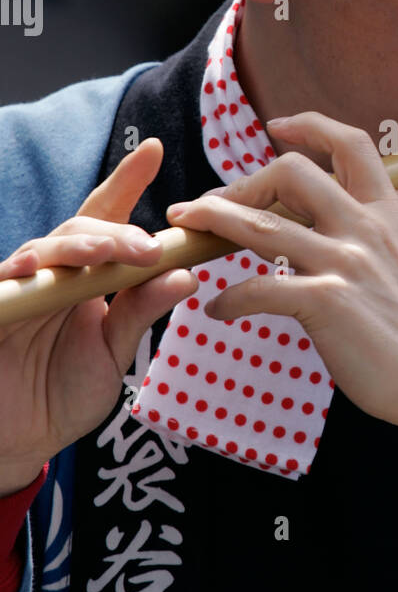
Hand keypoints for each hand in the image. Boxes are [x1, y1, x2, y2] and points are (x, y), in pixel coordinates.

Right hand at [0, 139, 197, 495]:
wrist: (17, 443)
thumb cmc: (62, 396)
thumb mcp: (112, 353)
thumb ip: (140, 313)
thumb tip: (185, 273)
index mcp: (86, 276)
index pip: (106, 220)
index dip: (126, 182)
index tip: (152, 149)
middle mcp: (52, 273)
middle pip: (81, 229)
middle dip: (116, 232)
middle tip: (149, 248)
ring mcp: (20, 288)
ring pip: (45, 248)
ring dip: (78, 246)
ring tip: (110, 253)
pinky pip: (5, 281)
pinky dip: (21, 273)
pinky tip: (36, 270)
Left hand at [165, 113, 397, 439]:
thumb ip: (393, 225)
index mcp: (386, 213)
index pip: (350, 144)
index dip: (311, 126)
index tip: (276, 126)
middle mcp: (365, 228)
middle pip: (293, 173)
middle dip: (244, 182)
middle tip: (214, 202)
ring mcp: (345, 264)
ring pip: (263, 225)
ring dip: (215, 220)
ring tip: (186, 225)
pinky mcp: (327, 304)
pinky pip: (260, 290)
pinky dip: (229, 298)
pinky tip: (218, 309)